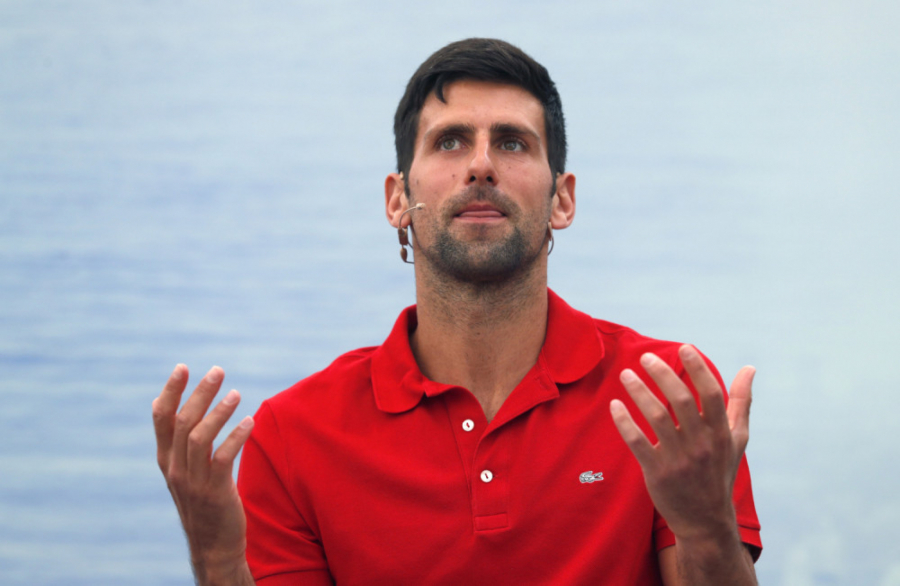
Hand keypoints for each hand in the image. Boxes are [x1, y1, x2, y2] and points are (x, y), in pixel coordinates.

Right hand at [152, 364, 254, 581]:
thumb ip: (185, 445)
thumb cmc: (205, 502)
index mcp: (167, 460)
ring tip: (236, 394)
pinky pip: (223, 458)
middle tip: (217, 371)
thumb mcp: (188, 472)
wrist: (213, 545)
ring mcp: (193, 481)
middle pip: (182, 421)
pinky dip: (236, 436)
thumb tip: (188, 409)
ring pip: (199, 437)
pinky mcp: (214, 491)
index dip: (171, 391)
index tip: (183, 367)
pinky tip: (250, 422)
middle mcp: (176, 468)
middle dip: (199, 393)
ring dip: (218, 412)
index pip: (161, 418)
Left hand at [610, 345, 753, 543]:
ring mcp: (679, 459)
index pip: (711, 394)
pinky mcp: (657, 472)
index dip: (698, 369)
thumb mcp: (736, 439)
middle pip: (681, 400)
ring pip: (656, 417)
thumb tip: (750, 368)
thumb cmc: (719, 473)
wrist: (705, 522)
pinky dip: (624, 421)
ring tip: (625, 374)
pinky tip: (615, 404)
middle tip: (645, 357)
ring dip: (639, 391)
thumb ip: (740, 402)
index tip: (684, 348)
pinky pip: (637, 441)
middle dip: (662, 374)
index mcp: (721, 433)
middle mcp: (702, 444)